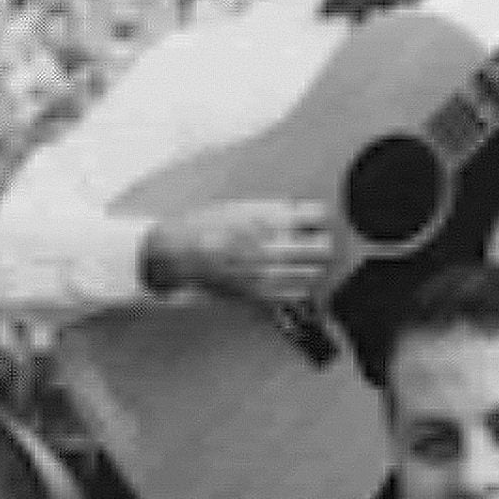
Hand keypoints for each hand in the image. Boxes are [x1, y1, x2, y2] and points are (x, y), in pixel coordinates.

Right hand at [141, 199, 332, 319]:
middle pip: (321, 247)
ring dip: (313, 266)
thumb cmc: (203, 227)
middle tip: (317, 244)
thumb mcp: (239, 205)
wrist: (177, 255)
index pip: (316, 216)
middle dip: (321, 244)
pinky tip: (295, 282)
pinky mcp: (259, 294)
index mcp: (267, 218)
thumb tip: (299, 214)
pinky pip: (294, 293)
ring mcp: (266, 272)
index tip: (316, 220)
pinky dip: (299, 287)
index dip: (318, 218)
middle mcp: (271, 245)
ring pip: (312, 272)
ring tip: (308, 263)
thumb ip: (272, 210)